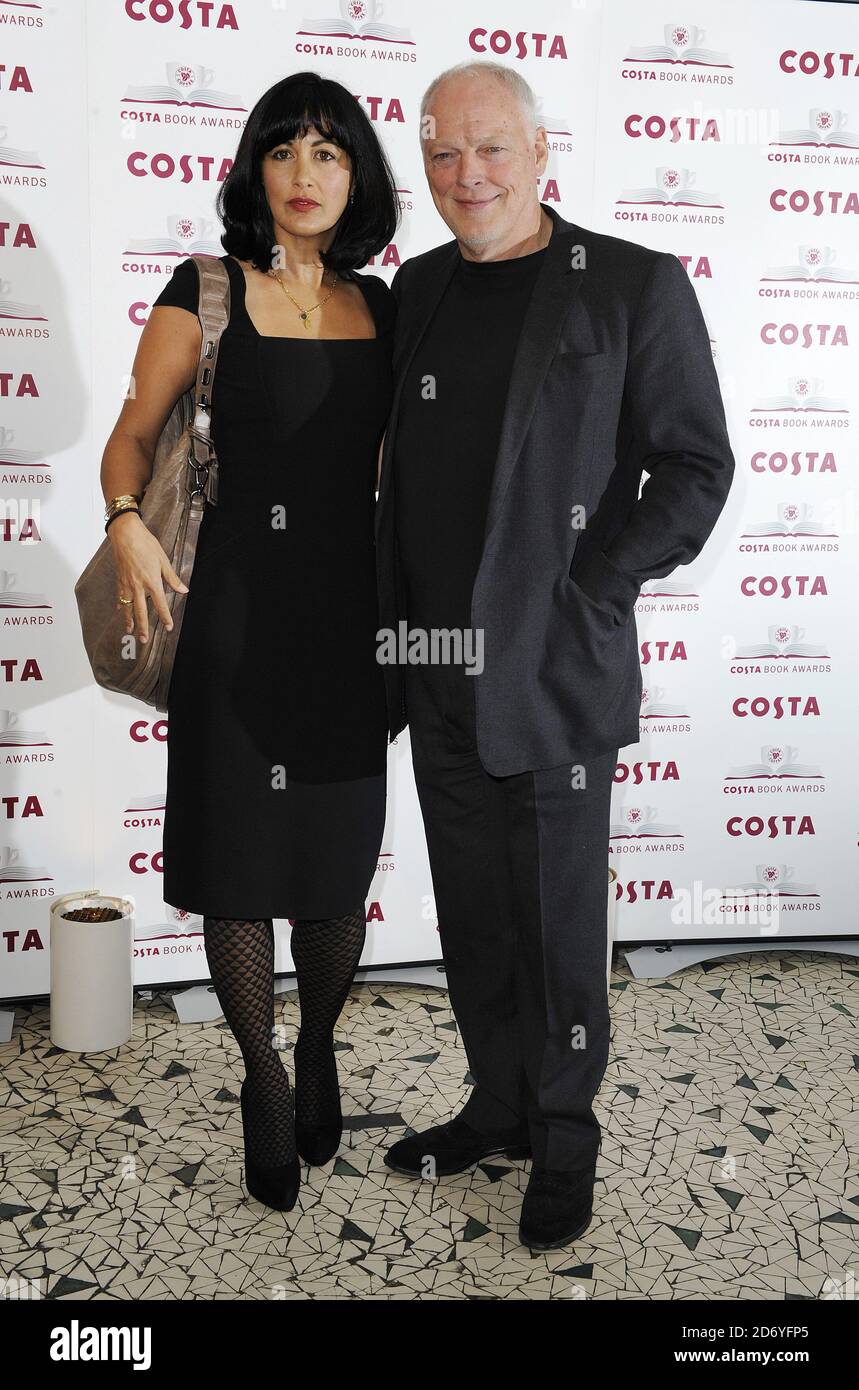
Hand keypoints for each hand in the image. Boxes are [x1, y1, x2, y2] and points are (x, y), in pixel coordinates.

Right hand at [108, 510, 188, 644]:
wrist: (126, 534)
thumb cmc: (146, 544)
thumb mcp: (163, 560)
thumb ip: (172, 578)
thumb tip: (183, 590)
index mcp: (151, 581)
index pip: (160, 604)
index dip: (165, 617)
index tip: (168, 627)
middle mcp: (138, 586)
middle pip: (141, 611)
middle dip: (143, 627)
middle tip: (144, 640)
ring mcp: (127, 584)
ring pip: (128, 607)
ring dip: (129, 621)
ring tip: (130, 632)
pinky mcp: (119, 579)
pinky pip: (120, 597)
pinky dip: (121, 606)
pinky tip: (121, 612)